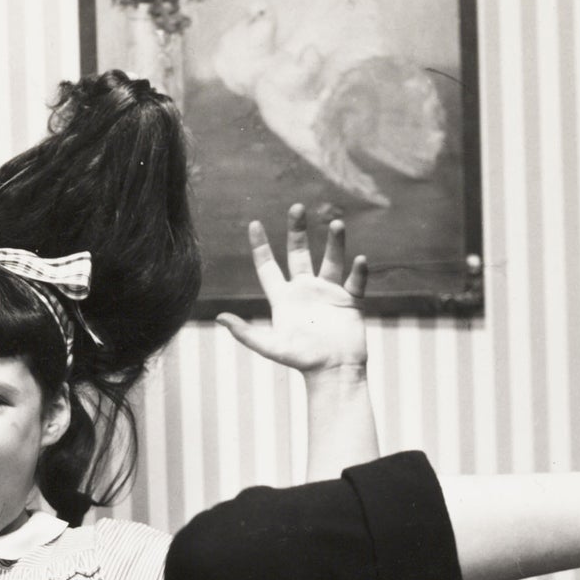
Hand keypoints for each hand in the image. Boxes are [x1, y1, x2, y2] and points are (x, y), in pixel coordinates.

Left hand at [216, 204, 368, 375]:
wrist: (334, 372)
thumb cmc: (302, 361)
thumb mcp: (270, 346)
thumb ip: (246, 332)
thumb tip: (220, 318)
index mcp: (284, 298)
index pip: (268, 266)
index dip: (261, 246)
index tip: (254, 223)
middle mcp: (305, 291)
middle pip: (299, 253)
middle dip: (297, 231)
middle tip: (297, 208)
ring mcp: (328, 294)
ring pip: (331, 260)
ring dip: (334, 243)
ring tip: (337, 224)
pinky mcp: (349, 302)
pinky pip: (355, 281)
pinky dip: (358, 271)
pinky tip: (359, 259)